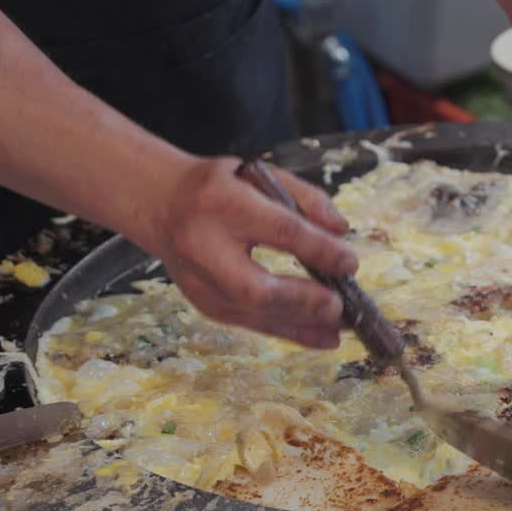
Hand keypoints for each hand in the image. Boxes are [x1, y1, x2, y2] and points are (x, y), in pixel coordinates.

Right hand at [143, 157, 356, 348]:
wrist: (161, 204)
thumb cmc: (219, 187)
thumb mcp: (261, 173)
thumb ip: (305, 198)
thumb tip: (340, 231)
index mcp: (223, 203)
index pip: (280, 231)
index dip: (318, 250)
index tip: (349, 263)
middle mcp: (204, 246)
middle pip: (256, 288)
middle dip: (303, 302)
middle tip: (338, 307)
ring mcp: (199, 282)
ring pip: (253, 314)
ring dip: (301, 325)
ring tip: (340, 328)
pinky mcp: (204, 304)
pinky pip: (250, 324)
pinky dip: (288, 331)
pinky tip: (319, 336)